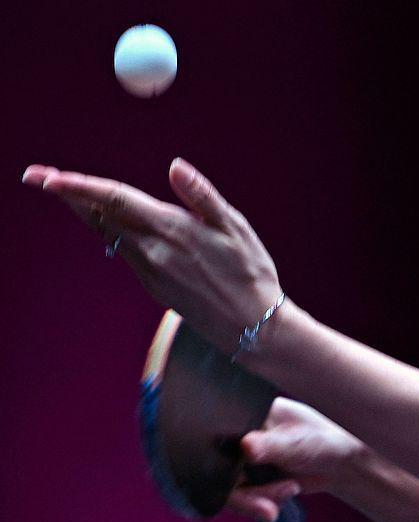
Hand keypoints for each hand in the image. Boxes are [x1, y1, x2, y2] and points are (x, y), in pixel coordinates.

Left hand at [21, 159, 282, 356]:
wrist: (252, 327)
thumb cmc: (252, 274)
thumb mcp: (236, 228)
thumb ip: (202, 196)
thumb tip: (175, 166)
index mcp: (174, 231)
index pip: (116, 200)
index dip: (78, 186)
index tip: (47, 176)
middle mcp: (154, 252)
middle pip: (101, 216)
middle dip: (68, 195)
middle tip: (35, 175)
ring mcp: (150, 272)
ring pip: (109, 234)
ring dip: (87, 211)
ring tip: (65, 192)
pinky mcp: (154, 286)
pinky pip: (125, 251)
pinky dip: (111, 231)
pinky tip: (110, 222)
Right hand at [228, 396, 368, 521]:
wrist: (340, 465)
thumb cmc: (324, 441)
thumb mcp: (298, 442)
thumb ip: (271, 445)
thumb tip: (245, 446)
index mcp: (249, 414)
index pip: (221, 436)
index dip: (223, 458)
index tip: (243, 473)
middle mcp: (241, 437)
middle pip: (221, 469)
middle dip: (244, 493)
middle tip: (267, 507)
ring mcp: (244, 460)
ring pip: (232, 489)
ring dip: (257, 500)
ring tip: (289, 491)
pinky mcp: (251, 480)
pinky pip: (244, 500)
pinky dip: (262, 504)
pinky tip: (288, 493)